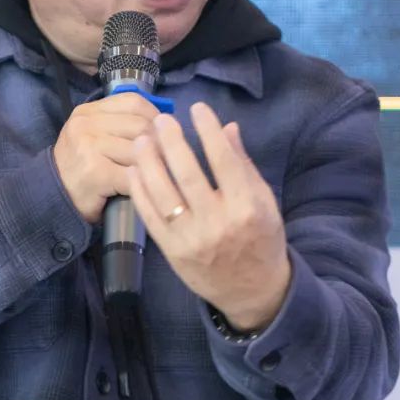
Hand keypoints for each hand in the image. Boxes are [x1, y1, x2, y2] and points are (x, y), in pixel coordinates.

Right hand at [54, 92, 160, 223]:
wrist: (51, 196)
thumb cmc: (79, 167)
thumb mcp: (92, 135)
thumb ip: (119, 124)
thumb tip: (163, 124)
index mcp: (88, 112)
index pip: (133, 102)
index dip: (155, 117)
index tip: (163, 133)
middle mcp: (86, 125)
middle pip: (140, 126)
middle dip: (159, 144)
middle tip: (164, 160)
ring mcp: (89, 147)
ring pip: (140, 150)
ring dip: (152, 166)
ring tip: (153, 175)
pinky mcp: (95, 173)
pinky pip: (132, 174)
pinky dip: (142, 183)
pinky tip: (141, 189)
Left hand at [128, 101, 291, 331]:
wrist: (253, 290)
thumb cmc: (262, 239)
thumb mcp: (264, 201)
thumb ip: (244, 165)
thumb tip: (228, 127)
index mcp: (246, 207)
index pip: (223, 160)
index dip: (208, 131)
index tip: (197, 109)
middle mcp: (217, 222)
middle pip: (187, 173)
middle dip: (171, 142)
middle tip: (160, 120)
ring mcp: (192, 239)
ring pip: (163, 193)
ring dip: (148, 162)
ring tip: (142, 140)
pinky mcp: (173, 252)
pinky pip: (150, 217)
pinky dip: (140, 191)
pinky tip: (135, 170)